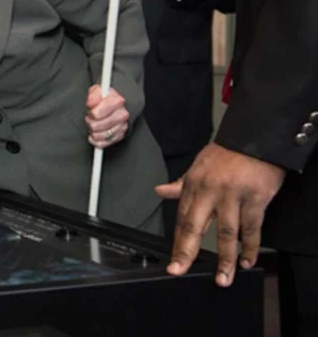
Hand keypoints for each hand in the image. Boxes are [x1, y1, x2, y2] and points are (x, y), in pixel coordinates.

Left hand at [85, 84, 129, 147]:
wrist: (119, 104)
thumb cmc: (106, 97)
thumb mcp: (97, 90)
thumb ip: (93, 95)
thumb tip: (91, 104)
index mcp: (117, 101)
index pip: (96, 114)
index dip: (90, 113)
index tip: (90, 111)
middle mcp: (122, 115)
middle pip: (96, 126)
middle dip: (90, 122)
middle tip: (90, 118)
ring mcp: (122, 127)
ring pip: (99, 135)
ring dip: (92, 131)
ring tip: (93, 124)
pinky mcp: (120, 136)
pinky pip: (103, 143)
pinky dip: (95, 140)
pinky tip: (94, 134)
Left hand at [156, 143, 285, 286]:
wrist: (256, 137)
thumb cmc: (227, 153)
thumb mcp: (198, 164)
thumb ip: (181, 183)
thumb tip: (160, 191)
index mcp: (194, 184)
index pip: (181, 217)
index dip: (177, 240)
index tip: (173, 260)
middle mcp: (210, 191)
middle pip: (194, 225)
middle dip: (186, 250)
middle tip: (179, 270)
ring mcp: (233, 195)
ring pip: (226, 232)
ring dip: (225, 258)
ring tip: (223, 278)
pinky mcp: (255, 198)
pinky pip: (252, 227)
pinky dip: (250, 247)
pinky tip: (247, 260)